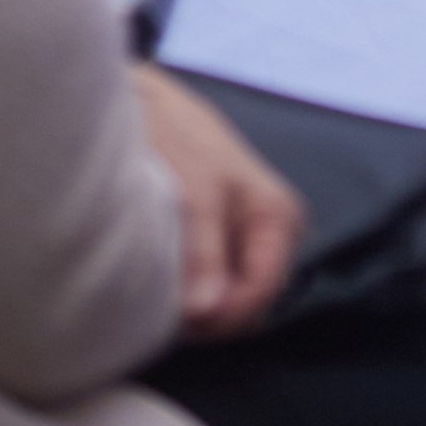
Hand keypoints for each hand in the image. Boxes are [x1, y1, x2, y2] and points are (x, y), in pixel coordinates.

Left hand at [133, 63, 305, 337]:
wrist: (147, 104)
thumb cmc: (178, 136)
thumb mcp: (195, 191)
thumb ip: (204, 251)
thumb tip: (205, 314)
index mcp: (278, 218)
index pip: (263, 294)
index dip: (224, 315)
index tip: (183, 321)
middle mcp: (270, 236)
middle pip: (248, 305)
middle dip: (209, 316)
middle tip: (163, 310)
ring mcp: (243, 243)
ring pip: (227, 301)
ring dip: (195, 307)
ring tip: (157, 294)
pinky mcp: (218, 246)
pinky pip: (211, 289)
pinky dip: (187, 294)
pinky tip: (159, 283)